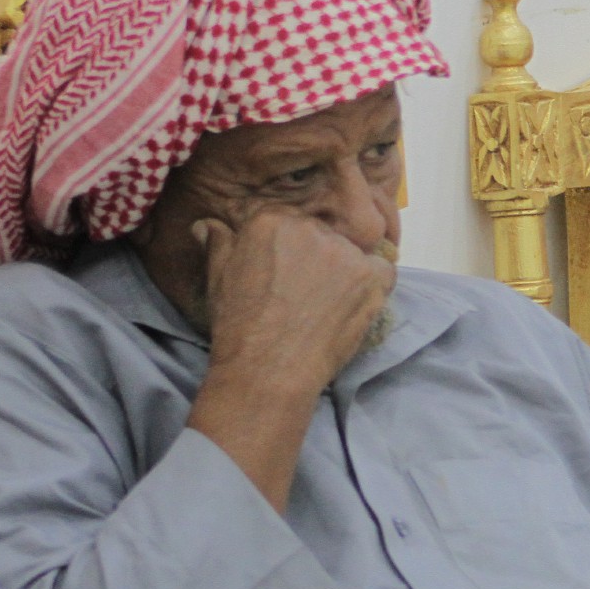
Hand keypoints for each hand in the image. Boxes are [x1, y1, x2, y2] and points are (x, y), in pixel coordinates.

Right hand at [184, 210, 394, 511]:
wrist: (269, 368)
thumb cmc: (239, 326)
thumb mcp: (218, 278)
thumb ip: (219, 243)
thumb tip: (207, 225)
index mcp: (270, 220)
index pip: (289, 222)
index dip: (290, 250)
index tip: (287, 274)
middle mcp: (309, 228)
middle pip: (322, 234)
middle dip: (317, 259)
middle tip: (307, 293)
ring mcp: (344, 252)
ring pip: (352, 252)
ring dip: (346, 272)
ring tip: (327, 305)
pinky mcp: (371, 276)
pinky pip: (382, 270)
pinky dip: (374, 285)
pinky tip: (354, 306)